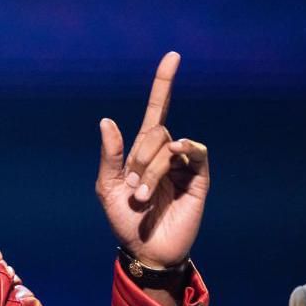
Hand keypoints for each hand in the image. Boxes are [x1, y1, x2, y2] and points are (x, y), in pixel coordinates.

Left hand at [95, 52, 209, 267]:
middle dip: (138, 159)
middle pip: (155, 132)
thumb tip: (107, 120)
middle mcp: (164, 153)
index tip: (173, 55)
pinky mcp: (199, 178)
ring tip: (142, 197)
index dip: (163, 83)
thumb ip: (109, 155)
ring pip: (169, 144)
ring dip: (151, 170)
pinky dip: (185, 150)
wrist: (145, 250)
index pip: (155, 110)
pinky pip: (194, 152)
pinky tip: (176, 155)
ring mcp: (183, 165)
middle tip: (131, 189)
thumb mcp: (106, 188)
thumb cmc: (124, 221)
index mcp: (141, 151)